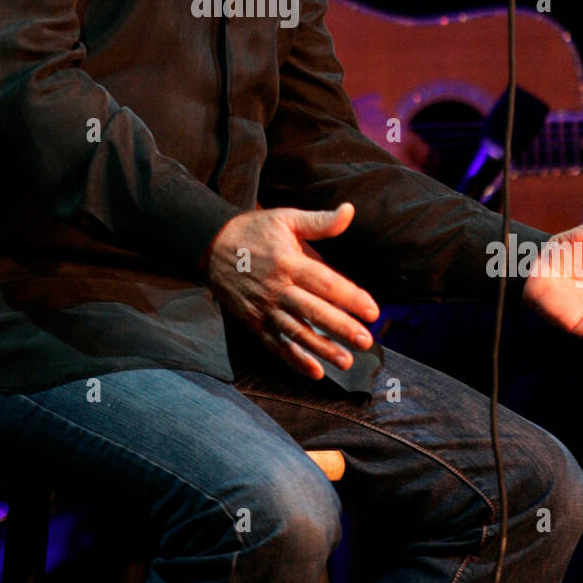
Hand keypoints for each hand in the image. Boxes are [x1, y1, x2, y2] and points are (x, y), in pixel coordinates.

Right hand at [205, 202, 379, 378]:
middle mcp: (276, 288)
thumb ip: (319, 221)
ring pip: (296, 332)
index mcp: (288, 261)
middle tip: (366, 340)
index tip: (373, 312)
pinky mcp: (252, 321)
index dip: (351, 298)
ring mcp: (263, 308)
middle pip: (313, 311)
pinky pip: (275, 344)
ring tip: (346, 361)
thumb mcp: (286, 218)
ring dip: (322, 349)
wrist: (210, 245)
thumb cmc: (254, 230)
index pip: (326, 283)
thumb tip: (349, 211)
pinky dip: (294, 360)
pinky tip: (315, 372)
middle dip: (342, 328)